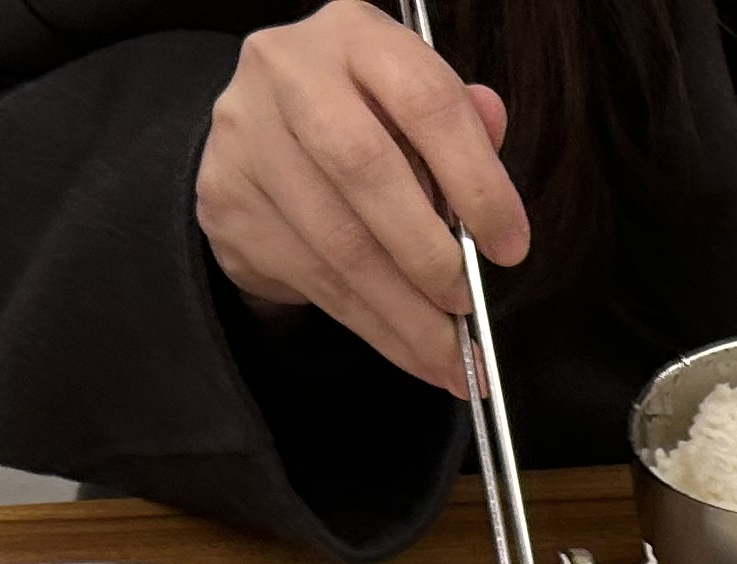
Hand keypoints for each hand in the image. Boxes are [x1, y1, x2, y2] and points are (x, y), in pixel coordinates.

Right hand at [197, 2, 529, 393]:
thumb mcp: (411, 105)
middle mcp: (288, 71)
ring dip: (404, 312)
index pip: (425, 100)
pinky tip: (412, 352)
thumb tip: (495, 125)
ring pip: (336, 241)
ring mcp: (247, 135)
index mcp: (354, 34)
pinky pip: (312, 280)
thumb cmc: (361, 120)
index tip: (509, 246)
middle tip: (468, 301)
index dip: (476, 180)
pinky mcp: (228, 199)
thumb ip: (458, 122)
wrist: (260, 133)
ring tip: (451, 355)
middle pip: (365, 169)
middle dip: (427, 252)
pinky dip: (374, 327)